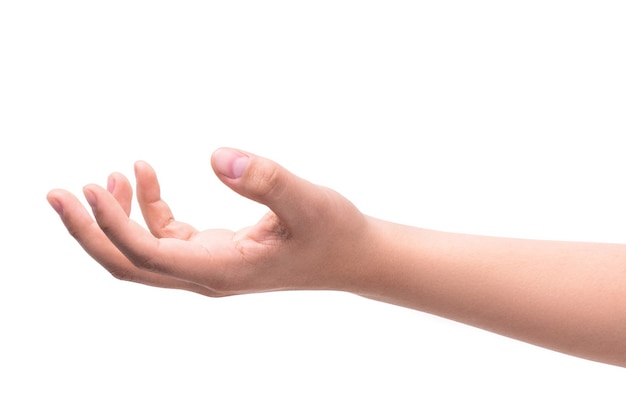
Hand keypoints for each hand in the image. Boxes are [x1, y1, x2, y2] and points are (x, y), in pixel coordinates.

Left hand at [47, 148, 369, 296]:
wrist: (352, 256)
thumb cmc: (334, 232)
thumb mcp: (308, 201)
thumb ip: (266, 180)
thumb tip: (216, 155)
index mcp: (221, 270)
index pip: (148, 255)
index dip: (112, 225)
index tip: (88, 187)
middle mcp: (206, 274)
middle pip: (129, 264)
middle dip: (89, 232)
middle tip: (56, 193)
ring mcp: (207, 265)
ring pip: (142, 251)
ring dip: (117, 217)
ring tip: (108, 174)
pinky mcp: (212, 252)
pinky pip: (164, 236)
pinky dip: (147, 208)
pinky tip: (144, 176)